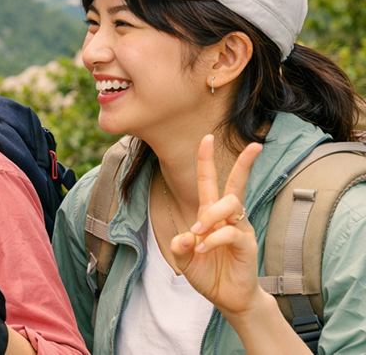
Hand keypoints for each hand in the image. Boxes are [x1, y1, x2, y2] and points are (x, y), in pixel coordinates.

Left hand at [170, 134, 265, 316]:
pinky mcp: (246, 244)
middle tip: (255, 146)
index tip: (208, 137)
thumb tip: (185, 236)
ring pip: (230, 205)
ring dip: (210, 215)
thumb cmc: (208, 274)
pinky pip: (231, 233)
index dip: (207, 160)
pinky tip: (204, 249)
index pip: (210, 182)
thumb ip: (180, 246)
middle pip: (235, 184)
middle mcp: (228, 218)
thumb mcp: (184, 259)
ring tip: (199, 233)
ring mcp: (239, 229)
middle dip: (244, 164)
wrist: (227, 298)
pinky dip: (214, 239)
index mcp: (210, 215)